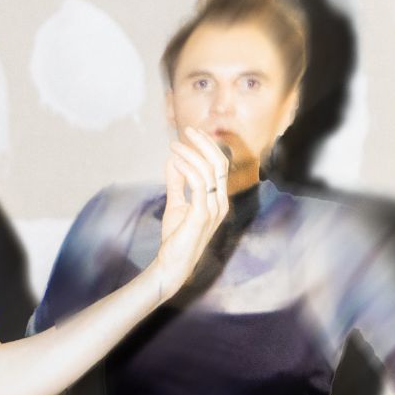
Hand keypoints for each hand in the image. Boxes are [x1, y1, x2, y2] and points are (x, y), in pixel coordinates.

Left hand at [150, 127, 230, 300]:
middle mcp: (221, 202)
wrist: (173, 263)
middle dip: (204, 144)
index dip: (208, 147)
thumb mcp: (176, 204)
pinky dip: (187, 168)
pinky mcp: (202, 214)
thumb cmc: (177, 237)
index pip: (219, 166)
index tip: (190, 134)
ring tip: (173, 146)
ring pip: (209, 171)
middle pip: (220, 163)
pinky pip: (199, 184)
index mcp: (218, 199)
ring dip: (190, 154)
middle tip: (187, 131)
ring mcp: (214, 209)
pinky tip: (174, 161)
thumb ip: (176, 183)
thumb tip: (173, 160)